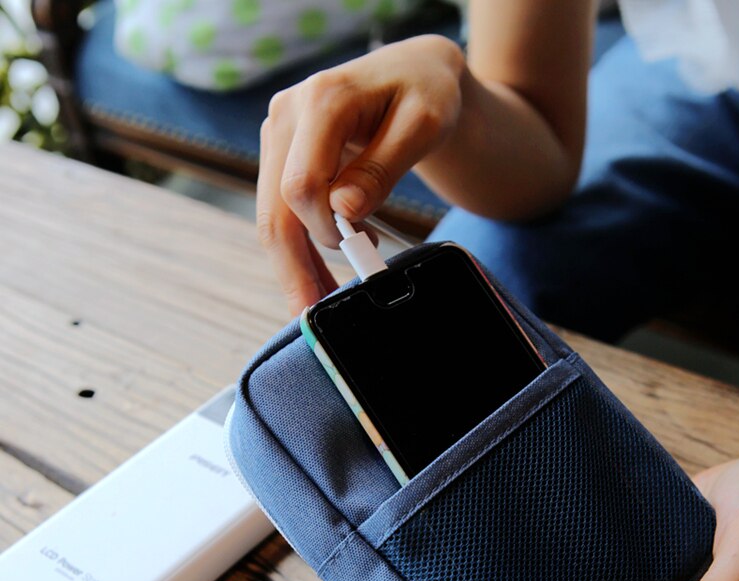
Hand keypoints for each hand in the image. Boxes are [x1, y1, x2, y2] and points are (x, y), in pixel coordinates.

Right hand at [256, 34, 464, 315]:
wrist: (415, 70)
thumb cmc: (427, 92)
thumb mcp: (423, 125)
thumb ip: (383, 168)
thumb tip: (343, 213)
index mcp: (321, 101)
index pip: (302, 185)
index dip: (325, 231)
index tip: (362, 255)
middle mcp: (287, 114)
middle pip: (275, 209)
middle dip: (294, 267)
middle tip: (313, 314)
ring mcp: (279, 133)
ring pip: (273, 215)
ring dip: (297, 261)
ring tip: (323, 299)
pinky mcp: (282, 151)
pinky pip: (282, 209)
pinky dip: (302, 243)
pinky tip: (325, 269)